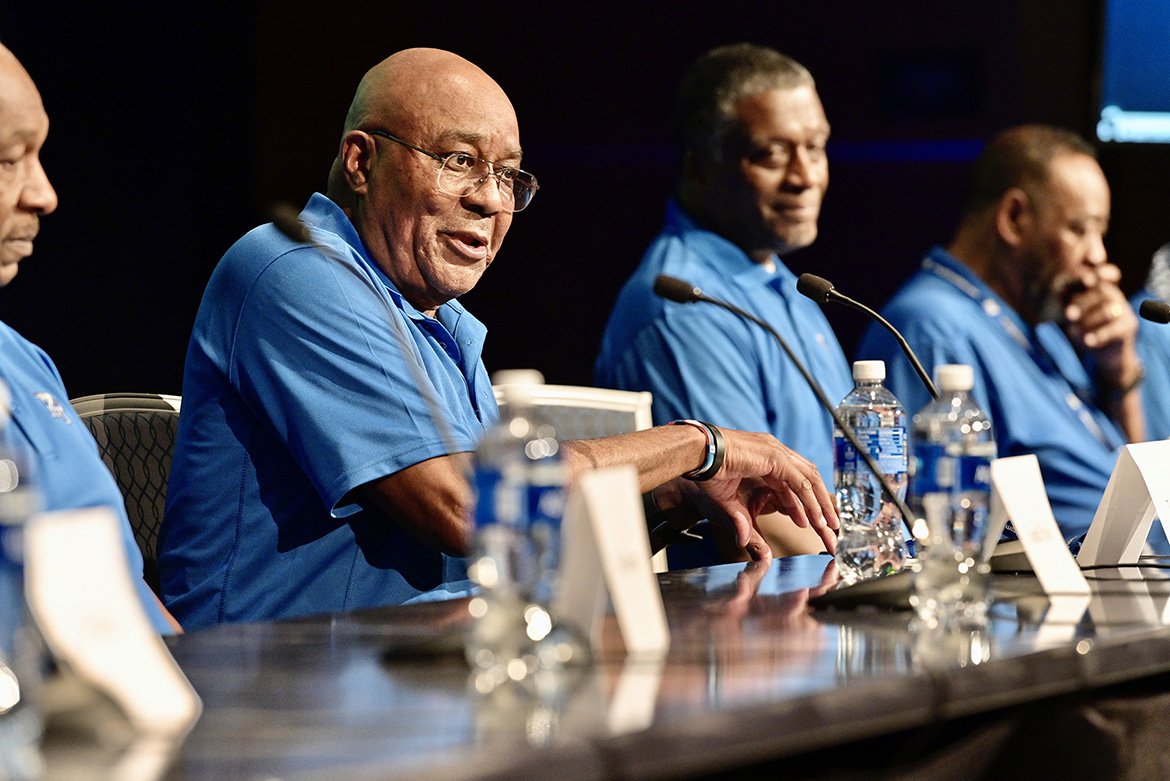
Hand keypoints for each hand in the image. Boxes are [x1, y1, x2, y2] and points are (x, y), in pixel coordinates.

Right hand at [695, 428, 838, 557]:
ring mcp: (777, 453)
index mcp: (767, 461)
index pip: (797, 482)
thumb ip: (743, 523)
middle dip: (822, 506)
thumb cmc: (707, 475)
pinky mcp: (774, 456)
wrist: (695, 456)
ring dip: (821, 506)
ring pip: (810, 481)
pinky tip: (814, 520)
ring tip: (829, 528)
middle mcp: (776, 455)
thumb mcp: (730, 505)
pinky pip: (800, 482)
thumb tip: (745, 543)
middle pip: (809, 481)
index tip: (817, 524)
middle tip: (832, 530)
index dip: (808, 505)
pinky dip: (809, 502)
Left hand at [1062, 263, 1141, 386]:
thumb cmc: (1086, 329)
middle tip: (1069, 314)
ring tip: (1074, 333)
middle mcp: (1114, 295)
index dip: (1098, 267)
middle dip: (1082, 303)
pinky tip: (1088, 341)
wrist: (1108, 355)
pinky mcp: (1129, 326)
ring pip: (1106, 311)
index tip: (1086, 277)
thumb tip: (1059, 293)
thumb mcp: (1074, 315)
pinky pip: (1113, 329)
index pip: (1101, 272)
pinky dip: (1098, 336)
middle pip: (1100, 291)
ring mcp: (1124, 310)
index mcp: (1099, 287)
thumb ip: (1067, 302)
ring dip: (1087, 322)